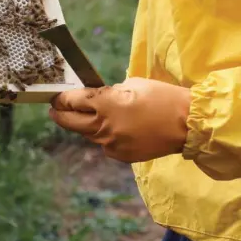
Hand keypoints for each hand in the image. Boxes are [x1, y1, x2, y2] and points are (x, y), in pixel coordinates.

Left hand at [49, 77, 190, 162]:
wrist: (186, 124)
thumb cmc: (161, 97)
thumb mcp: (132, 84)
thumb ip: (110, 92)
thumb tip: (98, 97)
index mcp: (105, 103)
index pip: (73, 101)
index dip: (62, 98)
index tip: (55, 97)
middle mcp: (104, 126)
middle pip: (71, 122)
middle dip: (60, 115)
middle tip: (54, 110)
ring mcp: (112, 144)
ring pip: (89, 135)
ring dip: (85, 125)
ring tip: (86, 117)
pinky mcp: (122, 156)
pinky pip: (105, 145)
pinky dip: (105, 136)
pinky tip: (116, 128)